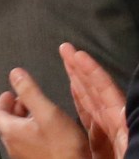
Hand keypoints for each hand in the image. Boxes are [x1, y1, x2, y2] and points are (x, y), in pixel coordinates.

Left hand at [0, 67, 89, 158]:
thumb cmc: (62, 147)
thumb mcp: (47, 112)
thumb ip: (30, 92)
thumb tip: (15, 73)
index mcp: (11, 132)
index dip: (2, 101)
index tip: (10, 93)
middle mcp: (13, 146)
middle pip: (7, 124)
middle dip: (15, 109)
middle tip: (25, 100)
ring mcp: (24, 156)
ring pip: (18, 134)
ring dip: (25, 121)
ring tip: (38, 114)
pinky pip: (29, 144)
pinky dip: (33, 133)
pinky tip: (48, 133)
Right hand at [60, 43, 127, 158]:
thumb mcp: (134, 147)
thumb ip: (123, 123)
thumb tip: (117, 109)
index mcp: (125, 128)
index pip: (106, 93)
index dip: (92, 73)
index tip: (77, 55)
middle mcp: (119, 129)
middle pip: (97, 93)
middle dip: (81, 70)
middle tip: (66, 50)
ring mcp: (112, 138)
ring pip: (92, 103)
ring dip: (79, 82)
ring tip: (67, 62)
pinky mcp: (104, 149)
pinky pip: (90, 120)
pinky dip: (80, 103)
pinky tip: (74, 92)